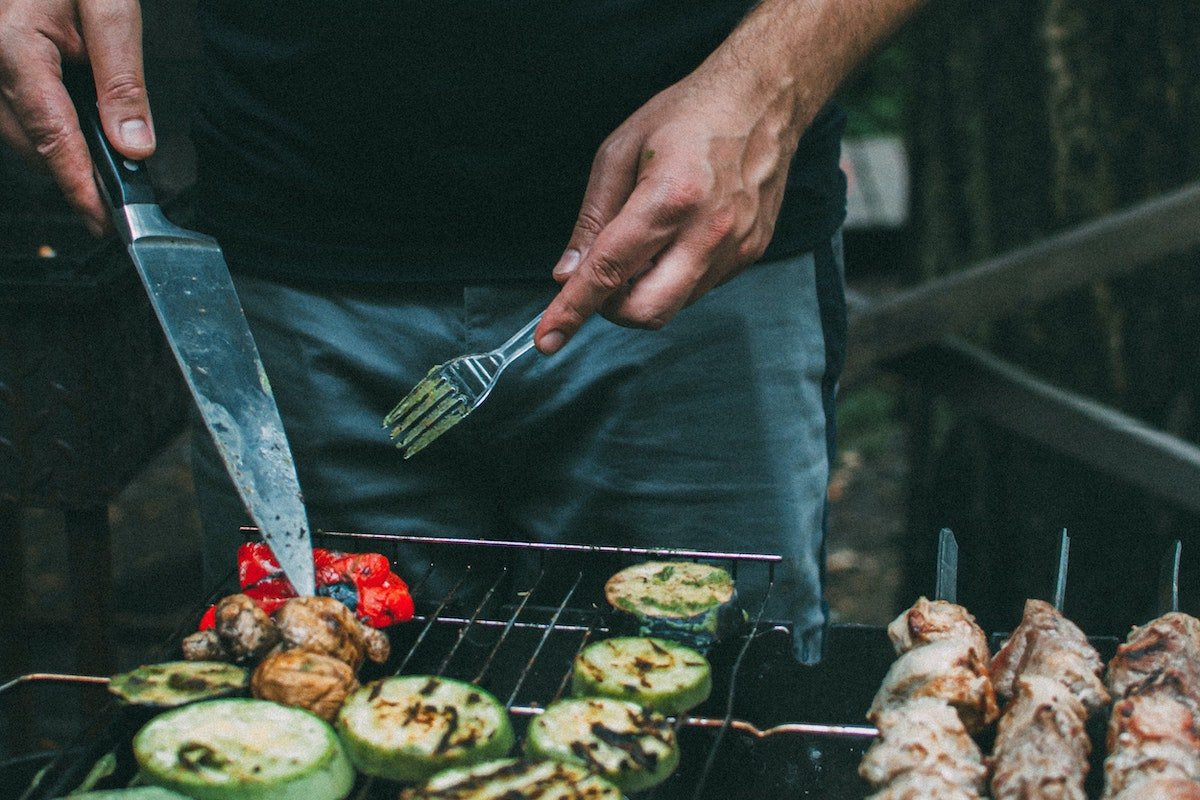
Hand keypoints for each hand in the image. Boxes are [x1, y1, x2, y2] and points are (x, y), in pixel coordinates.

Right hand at [0, 0, 152, 235]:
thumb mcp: (110, 8)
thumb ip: (122, 79)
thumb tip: (134, 146)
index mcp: (14, 46)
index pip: (51, 136)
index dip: (79, 186)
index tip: (103, 220)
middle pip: (32, 145)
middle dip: (74, 174)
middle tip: (117, 198)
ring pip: (19, 137)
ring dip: (61, 155)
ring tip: (101, 165)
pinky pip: (14, 118)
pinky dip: (47, 133)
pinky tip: (78, 130)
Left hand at [534, 57, 803, 354]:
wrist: (762, 101)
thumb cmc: (686, 116)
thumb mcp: (619, 153)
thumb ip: (592, 220)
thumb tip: (567, 275)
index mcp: (671, 197)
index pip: (610, 270)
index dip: (573, 309)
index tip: (547, 339)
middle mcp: (709, 231)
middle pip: (647, 311)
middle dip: (612, 308)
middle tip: (602, 276)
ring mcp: (736, 248)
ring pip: (672, 305)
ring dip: (644, 289)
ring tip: (646, 240)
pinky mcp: (750, 254)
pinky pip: (698, 288)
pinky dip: (673, 277)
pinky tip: (677, 237)